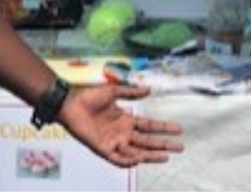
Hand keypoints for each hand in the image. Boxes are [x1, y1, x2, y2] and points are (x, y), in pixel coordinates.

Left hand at [59, 84, 182, 166]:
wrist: (70, 104)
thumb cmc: (89, 97)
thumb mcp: (114, 91)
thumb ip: (131, 92)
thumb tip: (149, 90)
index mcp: (126, 120)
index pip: (149, 126)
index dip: (163, 128)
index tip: (178, 129)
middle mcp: (122, 133)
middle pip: (147, 141)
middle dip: (164, 144)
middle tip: (180, 147)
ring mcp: (114, 142)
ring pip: (136, 152)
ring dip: (151, 155)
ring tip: (165, 157)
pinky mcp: (103, 149)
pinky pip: (118, 159)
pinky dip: (127, 161)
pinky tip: (139, 160)